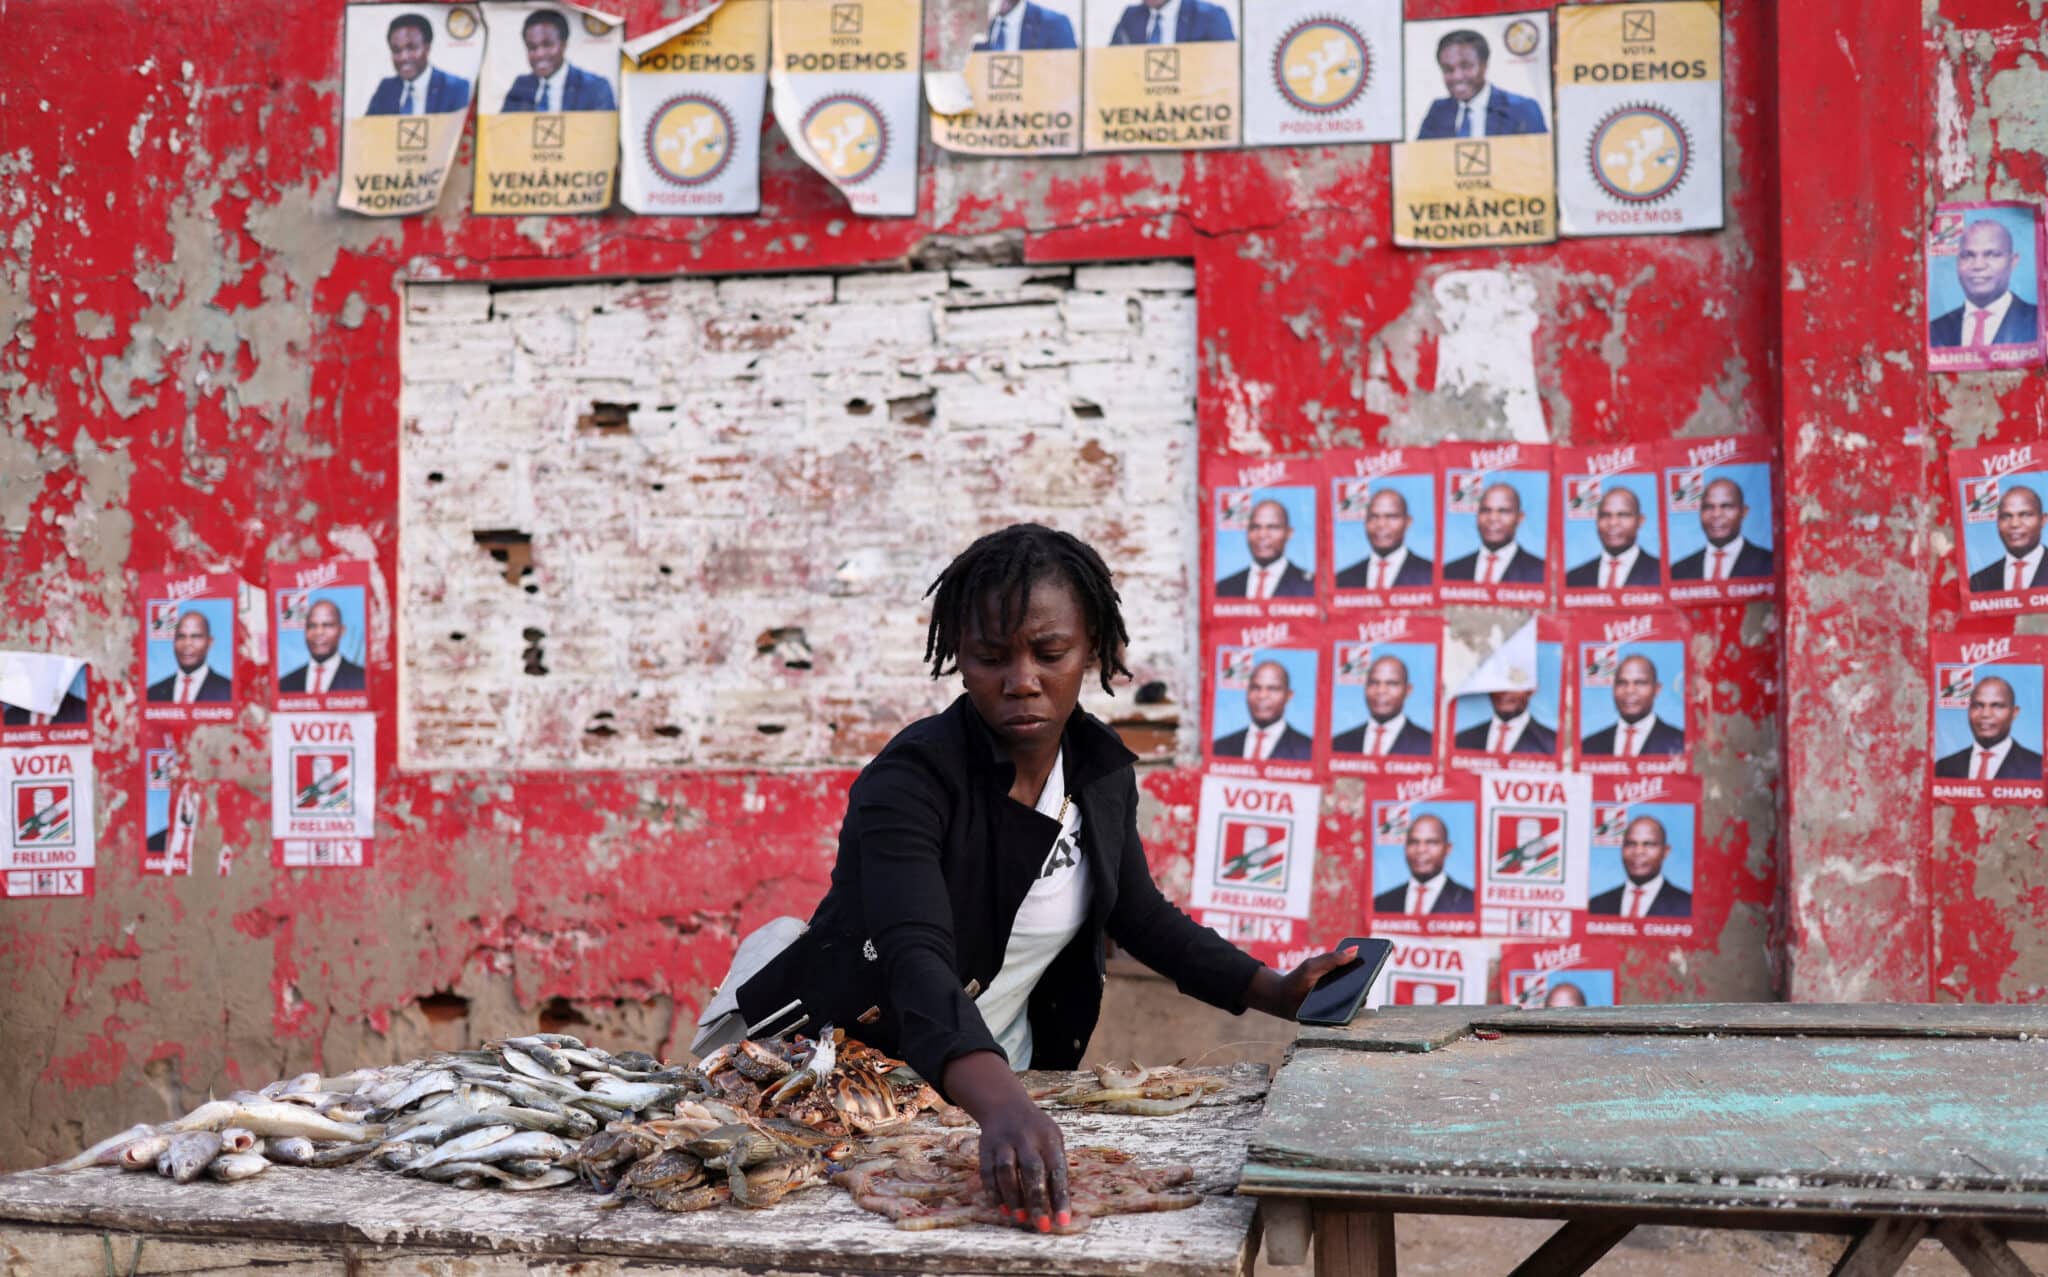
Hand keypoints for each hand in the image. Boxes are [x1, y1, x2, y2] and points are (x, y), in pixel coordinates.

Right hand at [941, 1050, 1070, 1229]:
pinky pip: (988, 1172)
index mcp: (1048, 1136)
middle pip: (1031, 1170)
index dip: (1060, 1197)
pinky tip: (1003, 1208)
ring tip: (1020, 1219)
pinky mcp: (986, 1146)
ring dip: (1013, 1197)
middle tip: (1041, 1225)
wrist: (1005, 1105)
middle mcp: (1026, 1136)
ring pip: (1006, 1170)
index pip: (1057, 1169)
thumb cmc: (1037, 1131)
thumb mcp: (1052, 1139)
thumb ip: (1056, 1167)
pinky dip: (994, 1192)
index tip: (1063, 1221)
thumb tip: (1060, 1205)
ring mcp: (1004, 1140)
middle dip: (1036, 1201)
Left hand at [1245, 945, 1358, 1019]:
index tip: (1376, 957)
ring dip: (1359, 998)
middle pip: (1361, 986)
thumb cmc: (1298, 979)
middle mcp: (1343, 988)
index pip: (1359, 969)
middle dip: (1366, 982)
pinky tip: (1349, 1007)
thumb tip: (1355, 949)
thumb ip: (1331, 959)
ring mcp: (1339, 1003)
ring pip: (1356, 1002)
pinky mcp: (1334, 1017)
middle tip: (1368, 977)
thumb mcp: (1313, 966)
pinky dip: (1349, 1011)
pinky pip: (1345, 1015)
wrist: (1282, 1000)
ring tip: (1360, 993)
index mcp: (1340, 973)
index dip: (1369, 964)